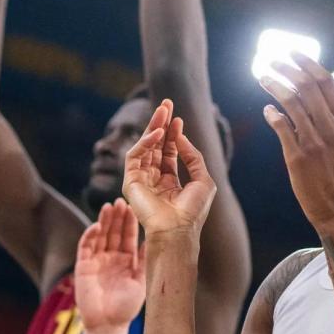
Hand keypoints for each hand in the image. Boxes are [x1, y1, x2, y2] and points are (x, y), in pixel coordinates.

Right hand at [75, 200, 146, 330]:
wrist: (109, 326)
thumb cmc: (126, 307)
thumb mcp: (142, 280)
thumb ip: (146, 259)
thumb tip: (157, 238)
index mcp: (126, 260)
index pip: (127, 235)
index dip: (130, 221)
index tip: (134, 206)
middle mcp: (111, 257)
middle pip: (113, 231)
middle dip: (117, 216)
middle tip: (121, 200)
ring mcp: (96, 261)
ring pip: (99, 235)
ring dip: (104, 221)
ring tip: (109, 206)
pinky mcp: (83, 267)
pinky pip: (85, 247)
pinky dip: (90, 236)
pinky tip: (97, 226)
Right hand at [123, 99, 216, 239]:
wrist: (178, 229)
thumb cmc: (192, 211)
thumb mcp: (202, 179)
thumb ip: (192, 156)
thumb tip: (180, 136)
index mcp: (170, 182)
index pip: (169, 152)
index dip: (173, 134)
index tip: (178, 118)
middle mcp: (154, 180)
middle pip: (156, 146)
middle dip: (160, 124)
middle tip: (166, 104)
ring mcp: (141, 181)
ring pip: (144, 147)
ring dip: (153, 128)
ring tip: (162, 111)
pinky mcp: (130, 183)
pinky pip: (134, 157)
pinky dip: (145, 143)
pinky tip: (157, 133)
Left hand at [260, 53, 333, 232]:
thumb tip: (318, 99)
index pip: (326, 82)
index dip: (307, 63)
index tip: (293, 53)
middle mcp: (332, 129)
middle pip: (307, 86)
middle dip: (287, 68)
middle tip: (272, 60)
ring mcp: (315, 142)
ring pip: (292, 102)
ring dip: (274, 85)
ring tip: (263, 77)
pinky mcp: (298, 157)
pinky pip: (281, 126)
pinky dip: (272, 114)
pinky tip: (267, 110)